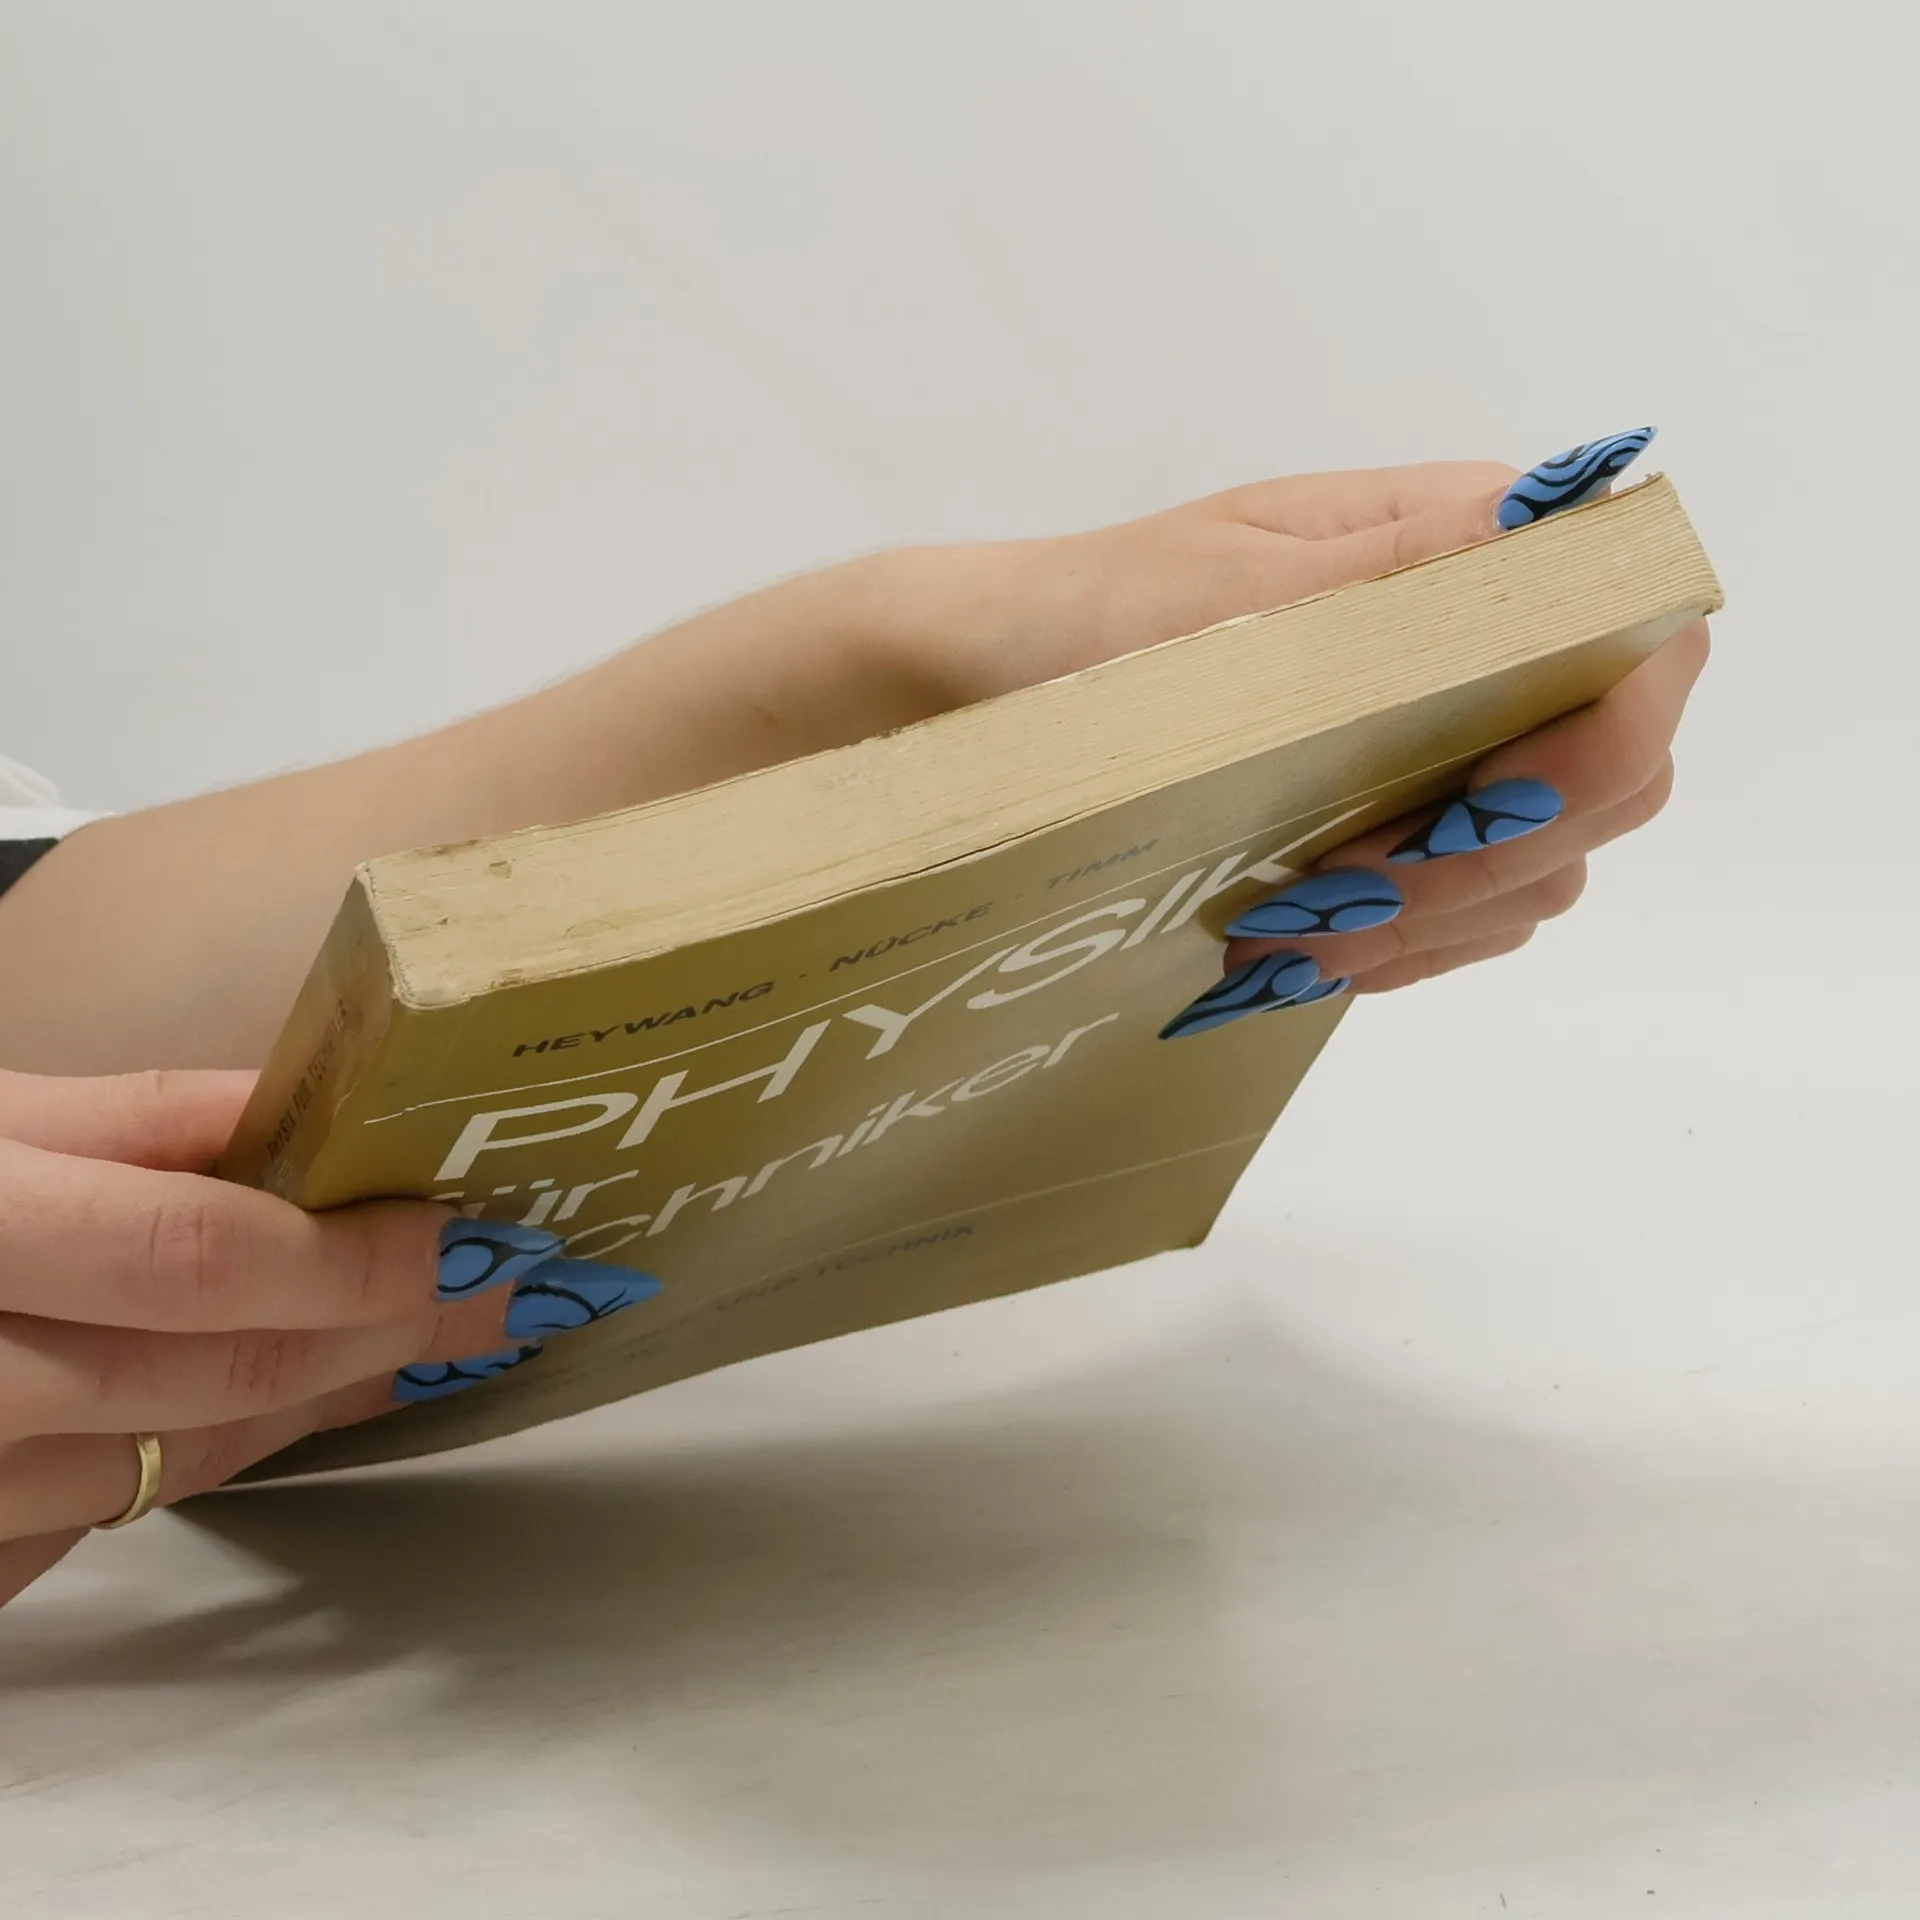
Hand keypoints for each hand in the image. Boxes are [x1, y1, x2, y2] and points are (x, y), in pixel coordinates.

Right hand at [0, 1070, 652, 1611]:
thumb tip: (317, 1115)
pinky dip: (210, 1458)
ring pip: (168, 1460)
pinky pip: (98, 1519)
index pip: (190, 1256)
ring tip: (414, 1350)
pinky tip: (288, 1408)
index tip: (458, 1231)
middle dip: (372, 1332)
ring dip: (312, 1403)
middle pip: (205, 1372)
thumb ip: (137, 1117)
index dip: (348, 1254)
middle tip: (485, 1299)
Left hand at [877, 442, 1705, 1016]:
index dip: (1606, 736)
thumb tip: (1555, 531)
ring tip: (1301, 938)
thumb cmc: (1099, 612)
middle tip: (1355, 886)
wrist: (996, 683)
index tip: (1494, 797)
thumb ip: (1397, 570)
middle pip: (1611, 775)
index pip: (1637, 640)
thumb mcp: (1229, 582)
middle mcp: (1486, 655)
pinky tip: (1316, 954)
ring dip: (1441, 918)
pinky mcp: (1400, 829)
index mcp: (1470, 554)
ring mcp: (1449, 749)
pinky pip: (1465, 916)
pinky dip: (1407, 948)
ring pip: (1541, 865)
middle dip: (1499, 852)